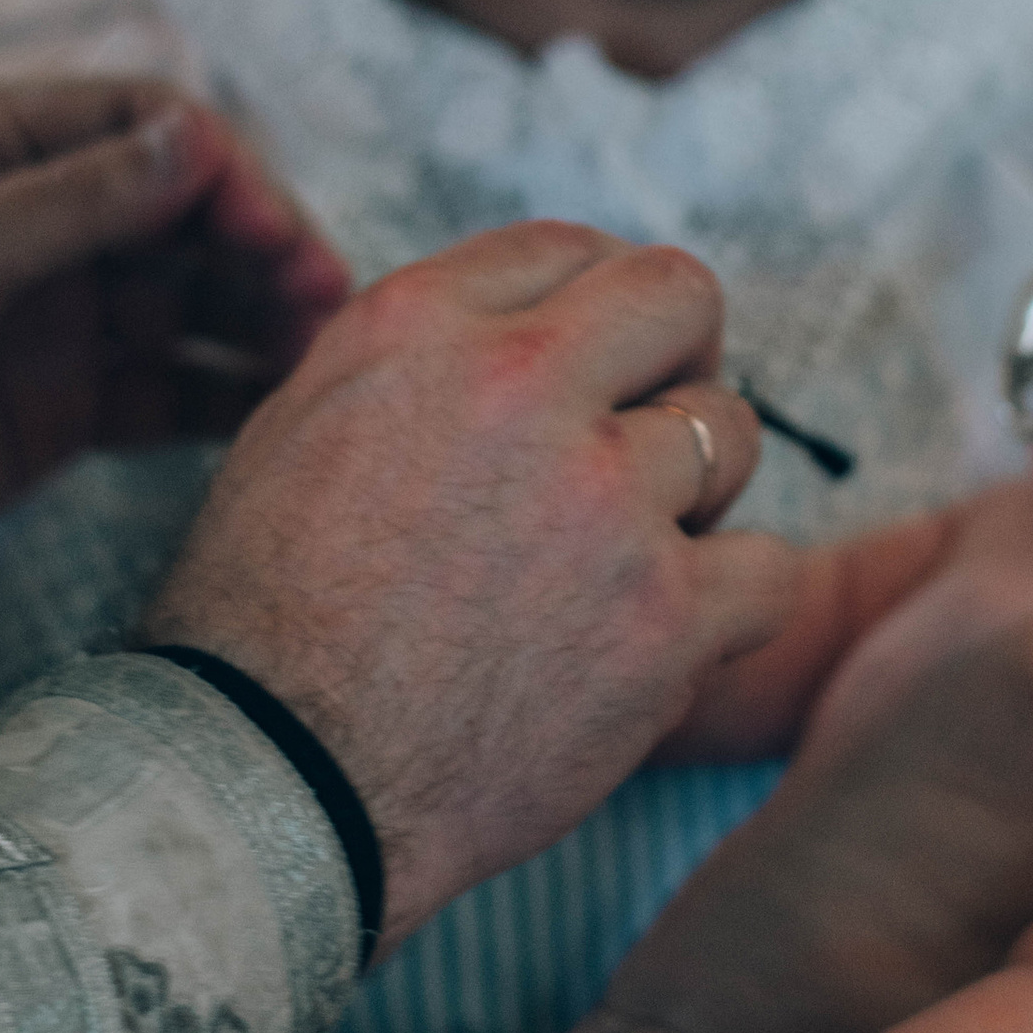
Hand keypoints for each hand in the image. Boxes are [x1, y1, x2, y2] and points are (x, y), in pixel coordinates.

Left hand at [0, 77, 346, 622]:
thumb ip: (71, 206)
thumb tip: (200, 140)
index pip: (144, 128)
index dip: (222, 172)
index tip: (273, 231)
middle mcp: (34, 225)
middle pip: (184, 218)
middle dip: (259, 251)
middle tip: (324, 304)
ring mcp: (49, 319)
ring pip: (187, 308)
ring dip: (255, 326)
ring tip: (319, 363)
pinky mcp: (53, 411)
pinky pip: (163, 395)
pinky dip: (220, 402)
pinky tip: (274, 419)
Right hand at [143, 222, 797, 944]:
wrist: (272, 785)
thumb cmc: (261, 627)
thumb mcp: (295, 432)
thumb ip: (416, 364)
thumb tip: (509, 337)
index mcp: (417, 327)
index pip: (569, 247)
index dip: (599, 306)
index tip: (602, 362)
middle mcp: (517, 386)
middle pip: (681, 298)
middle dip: (681, 356)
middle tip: (652, 431)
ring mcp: (603, 499)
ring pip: (733, 433)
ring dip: (697, 494)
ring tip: (626, 562)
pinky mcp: (665, 616)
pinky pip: (772, 571)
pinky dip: (735, 607)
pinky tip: (674, 638)